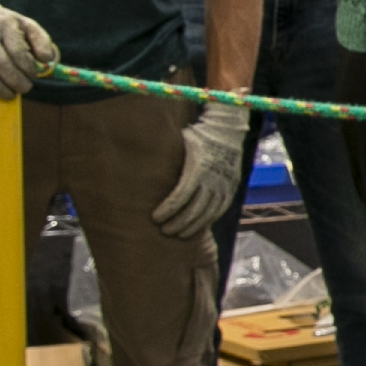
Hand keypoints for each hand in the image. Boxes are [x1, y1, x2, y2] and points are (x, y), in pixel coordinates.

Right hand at [0, 0, 59, 97]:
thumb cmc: (4, 24)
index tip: (33, 76)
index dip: (26, 67)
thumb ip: (40, 40)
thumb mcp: (25, 25)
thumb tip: (48, 59)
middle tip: (24, 89)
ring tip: (8, 94)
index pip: (17, 50)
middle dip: (14, 80)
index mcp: (6, 23)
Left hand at [151, 102, 248, 239]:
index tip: (155, 218)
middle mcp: (213, 178)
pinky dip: (207, 221)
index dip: (167, 209)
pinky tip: (196, 227)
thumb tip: (134, 163)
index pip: (181, 196)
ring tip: (178, 235)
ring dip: (193, 226)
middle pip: (194, 209)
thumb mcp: (180, 141)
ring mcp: (225, 185)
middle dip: (178, 223)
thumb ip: (165, 155)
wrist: (227, 131)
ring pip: (208, 213)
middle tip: (164, 230)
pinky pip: (219, 210)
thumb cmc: (196, 136)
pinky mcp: (231, 189)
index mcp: (198, 167)